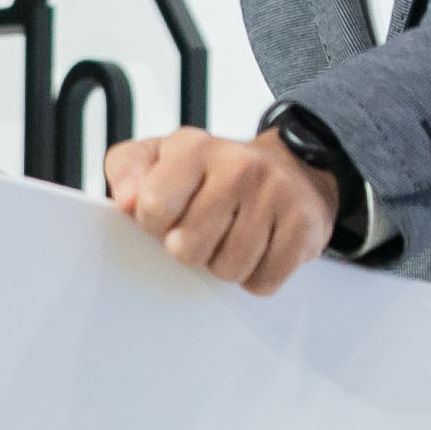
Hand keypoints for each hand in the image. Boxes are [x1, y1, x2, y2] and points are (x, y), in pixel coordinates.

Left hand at [103, 126, 337, 296]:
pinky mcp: (304, 227)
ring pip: (227, 269)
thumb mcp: (159, 157)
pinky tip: (258, 248)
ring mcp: (276, 195)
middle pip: (187, 249)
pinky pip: (263, 281)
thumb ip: (127, 170)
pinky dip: (256, 276)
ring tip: (231, 237)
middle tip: (203, 229)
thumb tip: (126, 201)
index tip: (168, 216)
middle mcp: (239, 166)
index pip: (152, 209)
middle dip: (189, 249)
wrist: (290, 167)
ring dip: (224, 265)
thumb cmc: (212, 172)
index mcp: (194, 147)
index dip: (154, 225)